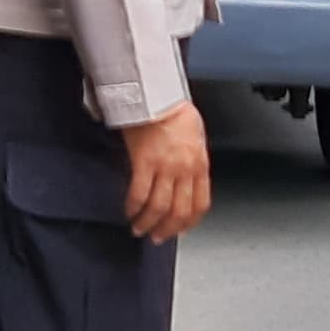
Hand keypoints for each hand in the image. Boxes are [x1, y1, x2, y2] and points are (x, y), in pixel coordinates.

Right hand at [126, 101, 212, 243]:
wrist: (157, 94)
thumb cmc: (173, 111)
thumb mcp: (194, 140)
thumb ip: (192, 164)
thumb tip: (185, 185)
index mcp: (199, 165)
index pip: (199, 205)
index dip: (188, 224)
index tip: (178, 231)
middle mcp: (185, 169)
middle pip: (179, 211)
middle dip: (166, 229)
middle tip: (156, 236)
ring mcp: (165, 166)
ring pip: (159, 207)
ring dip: (148, 223)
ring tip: (139, 228)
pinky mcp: (145, 161)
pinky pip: (139, 193)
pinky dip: (134, 207)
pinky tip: (129, 211)